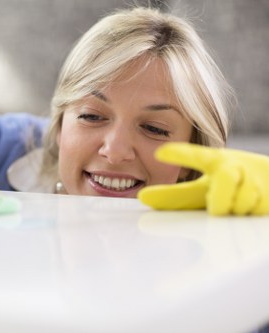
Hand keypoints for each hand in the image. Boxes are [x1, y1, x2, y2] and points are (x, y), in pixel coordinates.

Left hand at [137, 143, 268, 215]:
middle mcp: (234, 165)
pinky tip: (251, 206)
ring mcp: (255, 178)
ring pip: (242, 200)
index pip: (196, 156)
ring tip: (234, 205)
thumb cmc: (227, 186)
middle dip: (221, 198)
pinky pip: (257, 209)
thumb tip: (144, 197)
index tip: (160, 152)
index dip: (180, 154)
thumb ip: (176, 195)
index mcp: (214, 161)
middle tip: (217, 210)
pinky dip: (250, 212)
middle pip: (226, 178)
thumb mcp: (202, 188)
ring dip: (235, 208)